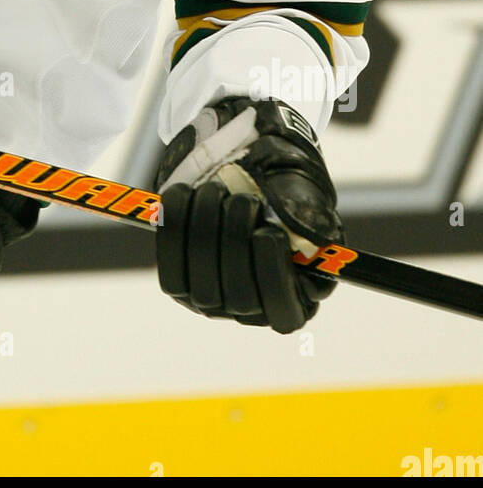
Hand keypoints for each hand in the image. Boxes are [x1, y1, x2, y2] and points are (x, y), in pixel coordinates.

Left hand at [155, 96, 342, 332]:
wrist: (242, 177)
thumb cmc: (283, 192)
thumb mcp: (307, 198)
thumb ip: (312, 218)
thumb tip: (316, 237)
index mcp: (296, 299)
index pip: (284, 310)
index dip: (275, 274)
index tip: (269, 233)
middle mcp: (253, 310)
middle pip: (238, 298)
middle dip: (236, 242)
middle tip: (242, 200)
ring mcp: (213, 301)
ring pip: (200, 286)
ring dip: (204, 228)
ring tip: (215, 189)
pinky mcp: (180, 284)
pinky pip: (170, 266)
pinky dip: (174, 226)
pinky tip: (184, 193)